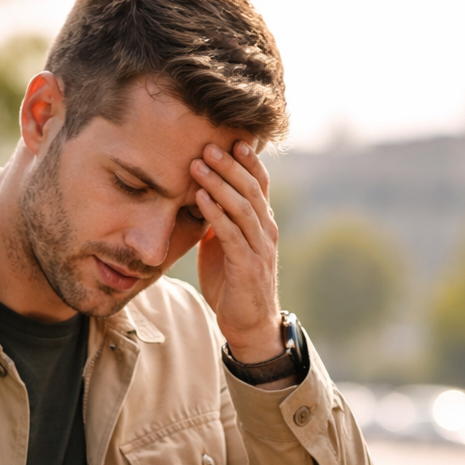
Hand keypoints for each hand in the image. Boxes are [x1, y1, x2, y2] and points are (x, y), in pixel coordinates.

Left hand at [190, 141, 282, 363]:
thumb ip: (219, 220)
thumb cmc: (232, 283)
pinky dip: (216, 214)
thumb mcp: (224, 246)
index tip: (231, 139)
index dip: (248, 162)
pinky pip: (232, 234)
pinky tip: (200, 199)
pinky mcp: (248, 267)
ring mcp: (260, 249)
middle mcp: (266, 232)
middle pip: (252, 190)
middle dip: (230, 166)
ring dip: (220, 184)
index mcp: (263, 224)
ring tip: (198, 165)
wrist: (248, 325)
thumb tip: (200, 194)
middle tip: (208, 144)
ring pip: (243, 208)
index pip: (260, 185)